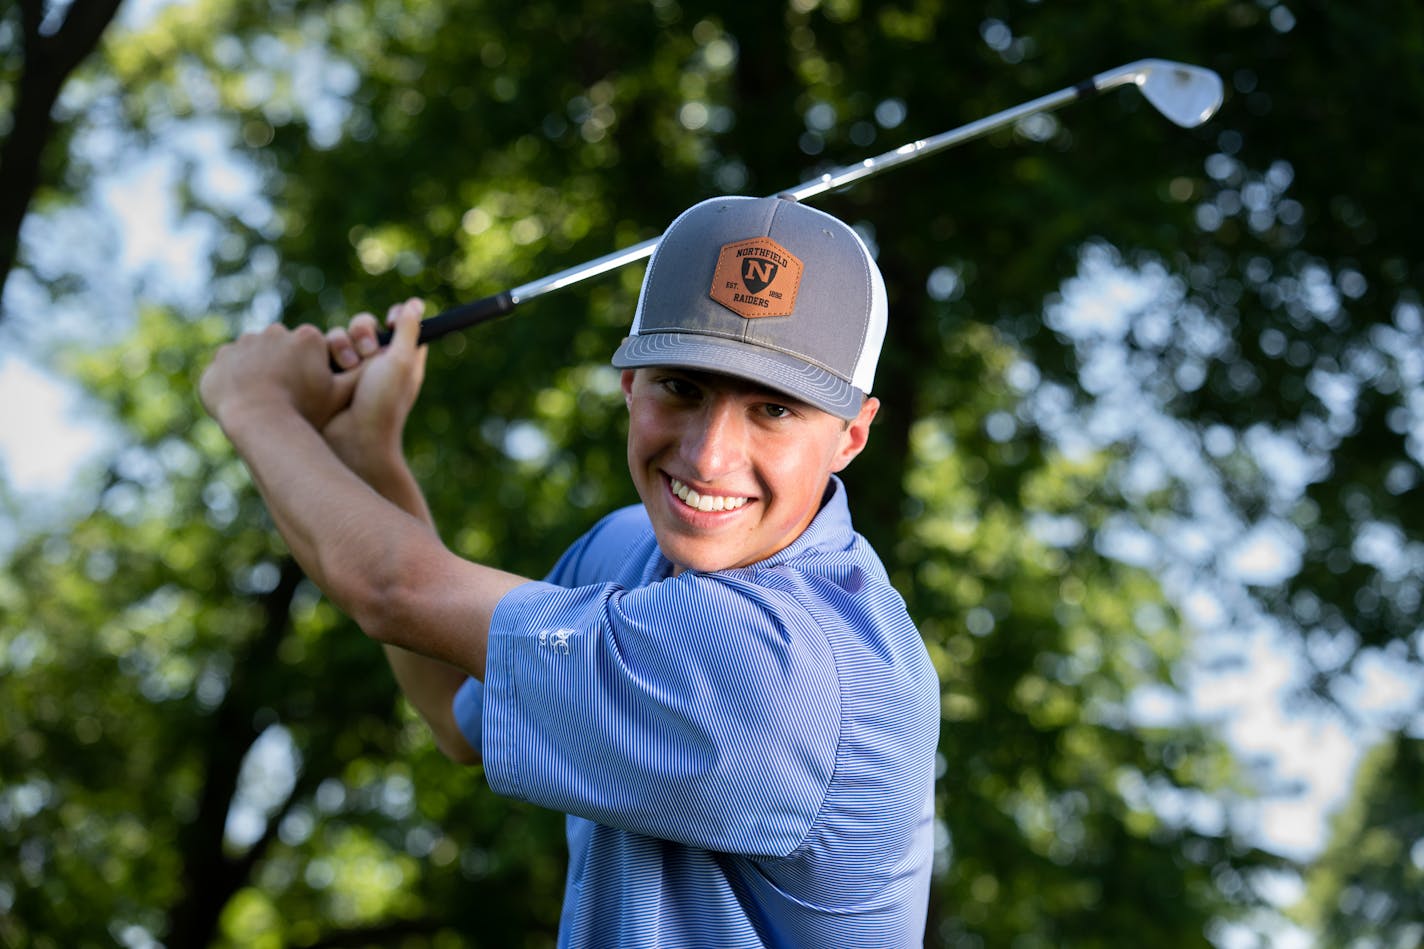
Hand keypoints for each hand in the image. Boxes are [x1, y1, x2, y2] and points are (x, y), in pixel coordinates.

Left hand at [200, 321, 359, 434]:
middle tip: (288, 398)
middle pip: (284, 350)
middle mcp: (276, 332)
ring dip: (260, 373)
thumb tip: (381, 356)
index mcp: (307, 337)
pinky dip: (236, 381)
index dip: (312, 371)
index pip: (312, 350)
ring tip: (265, 402)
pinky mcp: (221, 358)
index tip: (308, 392)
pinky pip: (230, 367)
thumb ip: (360, 375)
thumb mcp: (341, 395)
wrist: (257, 419)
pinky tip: (244, 401)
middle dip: (286, 369)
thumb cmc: (304, 409)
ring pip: (257, 357)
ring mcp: (245, 343)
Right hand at [321, 298, 428, 480]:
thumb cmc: (383, 405)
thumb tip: (417, 303)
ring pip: (338, 335)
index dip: (392, 318)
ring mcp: (347, 370)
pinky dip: (322, 353)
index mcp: (399, 358)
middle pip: (363, 326)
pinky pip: (318, 350)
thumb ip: (408, 331)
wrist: (350, 440)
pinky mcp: (325, 376)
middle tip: (367, 351)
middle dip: (362, 332)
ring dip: (341, 344)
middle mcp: (374, 363)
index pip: (396, 325)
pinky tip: (325, 368)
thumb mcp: (401, 363)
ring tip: (345, 366)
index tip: (388, 320)